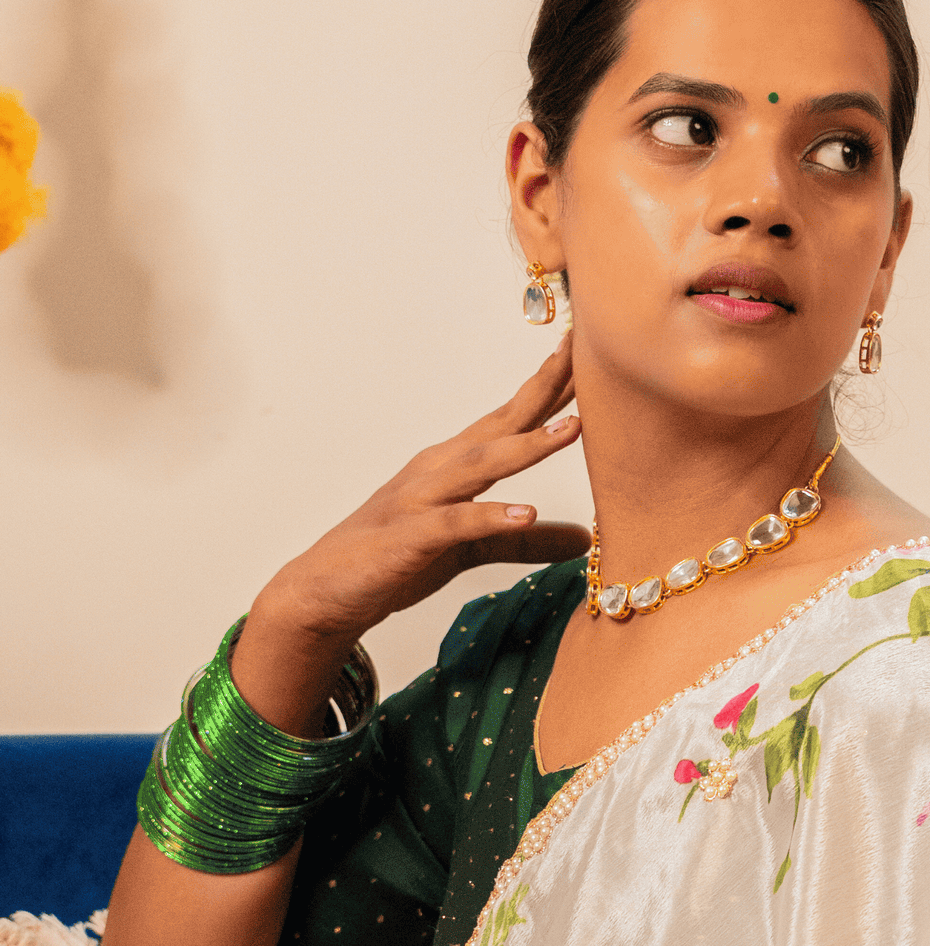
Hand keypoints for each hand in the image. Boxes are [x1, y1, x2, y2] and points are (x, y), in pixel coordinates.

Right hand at [233, 337, 590, 730]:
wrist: (324, 590)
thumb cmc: (395, 560)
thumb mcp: (470, 550)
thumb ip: (524, 543)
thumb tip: (583, 541)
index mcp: (454, 465)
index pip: (510, 419)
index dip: (549, 389)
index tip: (589, 355)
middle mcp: (438, 471)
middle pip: (500, 425)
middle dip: (543, 392)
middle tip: (584, 358)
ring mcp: (421, 501)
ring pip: (480, 466)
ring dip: (526, 446)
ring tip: (572, 430)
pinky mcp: (410, 539)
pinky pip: (455, 524)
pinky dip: (491, 517)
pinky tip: (527, 514)